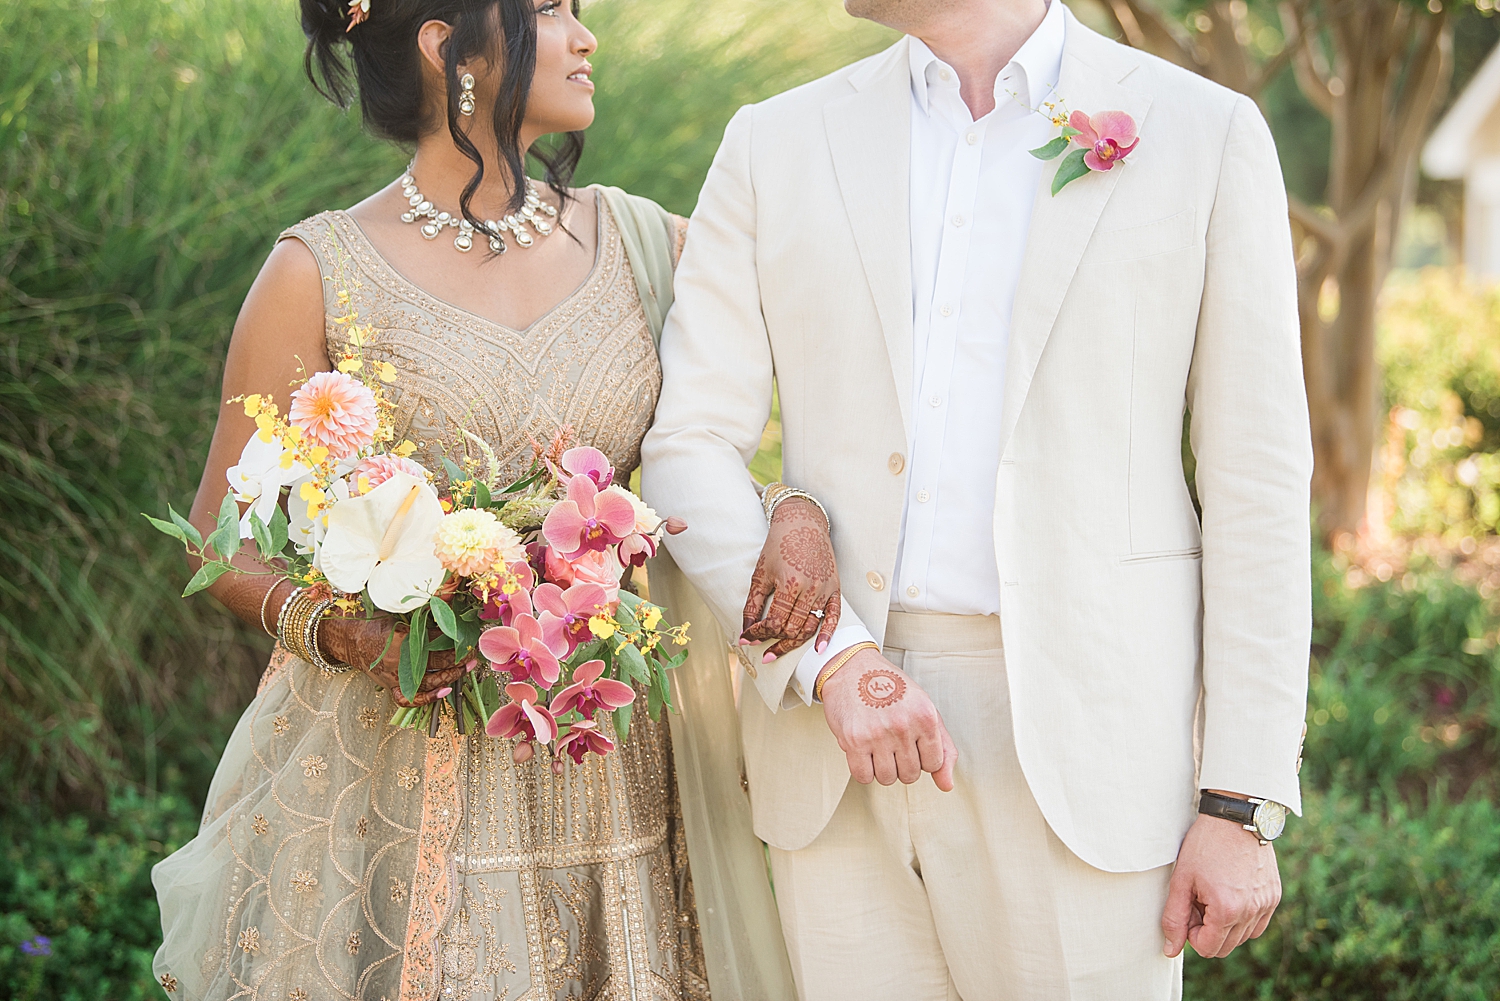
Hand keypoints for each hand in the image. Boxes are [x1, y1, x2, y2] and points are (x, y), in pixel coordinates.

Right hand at [322, 614, 463, 707]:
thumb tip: (449, 614)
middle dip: (460, 658)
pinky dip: (428, 698)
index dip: (458, 641)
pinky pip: (410, 699)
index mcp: (405, 641)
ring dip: (452, 675)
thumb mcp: (400, 614)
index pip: (440, 644)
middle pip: (440, 663)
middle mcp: (403, 662)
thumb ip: (423, 618)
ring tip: (466, 667)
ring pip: (431, 682)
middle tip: (473, 652)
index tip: (470, 637)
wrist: (350, 638)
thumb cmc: (374, 622)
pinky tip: (445, 691)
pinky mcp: (392, 686)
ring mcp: (397, 677)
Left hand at [740, 497, 840, 658]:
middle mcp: (810, 588)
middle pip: (793, 628)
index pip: (774, 621)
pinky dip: (827, 635)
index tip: (749, 639)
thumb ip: (753, 603)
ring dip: (795, 643)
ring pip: (810, 626)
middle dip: (775, 643)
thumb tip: (745, 630)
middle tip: (765, 654)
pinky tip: (819, 649)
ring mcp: (824, 589)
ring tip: (779, 652)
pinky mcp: (835, 588)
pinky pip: (833, 617)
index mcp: (789, 583)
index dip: (759, 633)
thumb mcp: (760, 573)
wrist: (803, 523)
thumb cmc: (779, 545)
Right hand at [819, 648, 957, 789]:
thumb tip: (947, 785)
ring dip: (881, 768)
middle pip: (910, 775)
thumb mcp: (924, 709)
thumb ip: (943, 747)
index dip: (921, 757)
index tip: (911, 742)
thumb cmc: (891, 689)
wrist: (852, 668)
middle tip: (891, 741)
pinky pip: (863, 777)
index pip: (933, 765)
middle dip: (901, 764)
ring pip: (887, 779)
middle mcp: (903, 725)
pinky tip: (863, 750)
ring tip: (877, 744)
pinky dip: (863, 769)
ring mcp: (878, 734)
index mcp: (925, 716)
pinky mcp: (854, 740)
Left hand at [1161, 812, 1281, 958]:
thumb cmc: (1205, 845)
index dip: (1191, 934)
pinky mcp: (1274, 896)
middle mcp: (1251, 912)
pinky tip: (1231, 893)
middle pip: (1225, 947)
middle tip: (1199, 900)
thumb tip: (1170, 950)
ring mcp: (1266, 904)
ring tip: (1214, 893)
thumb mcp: (1182, 880)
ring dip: (1225, 925)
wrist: (1235, 817)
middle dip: (1207, 931)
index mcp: (1227, 910)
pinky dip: (1243, 918)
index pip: (1207, 949)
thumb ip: (1174, 918)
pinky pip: (1258, 924)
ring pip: (1242, 937)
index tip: (1189, 908)